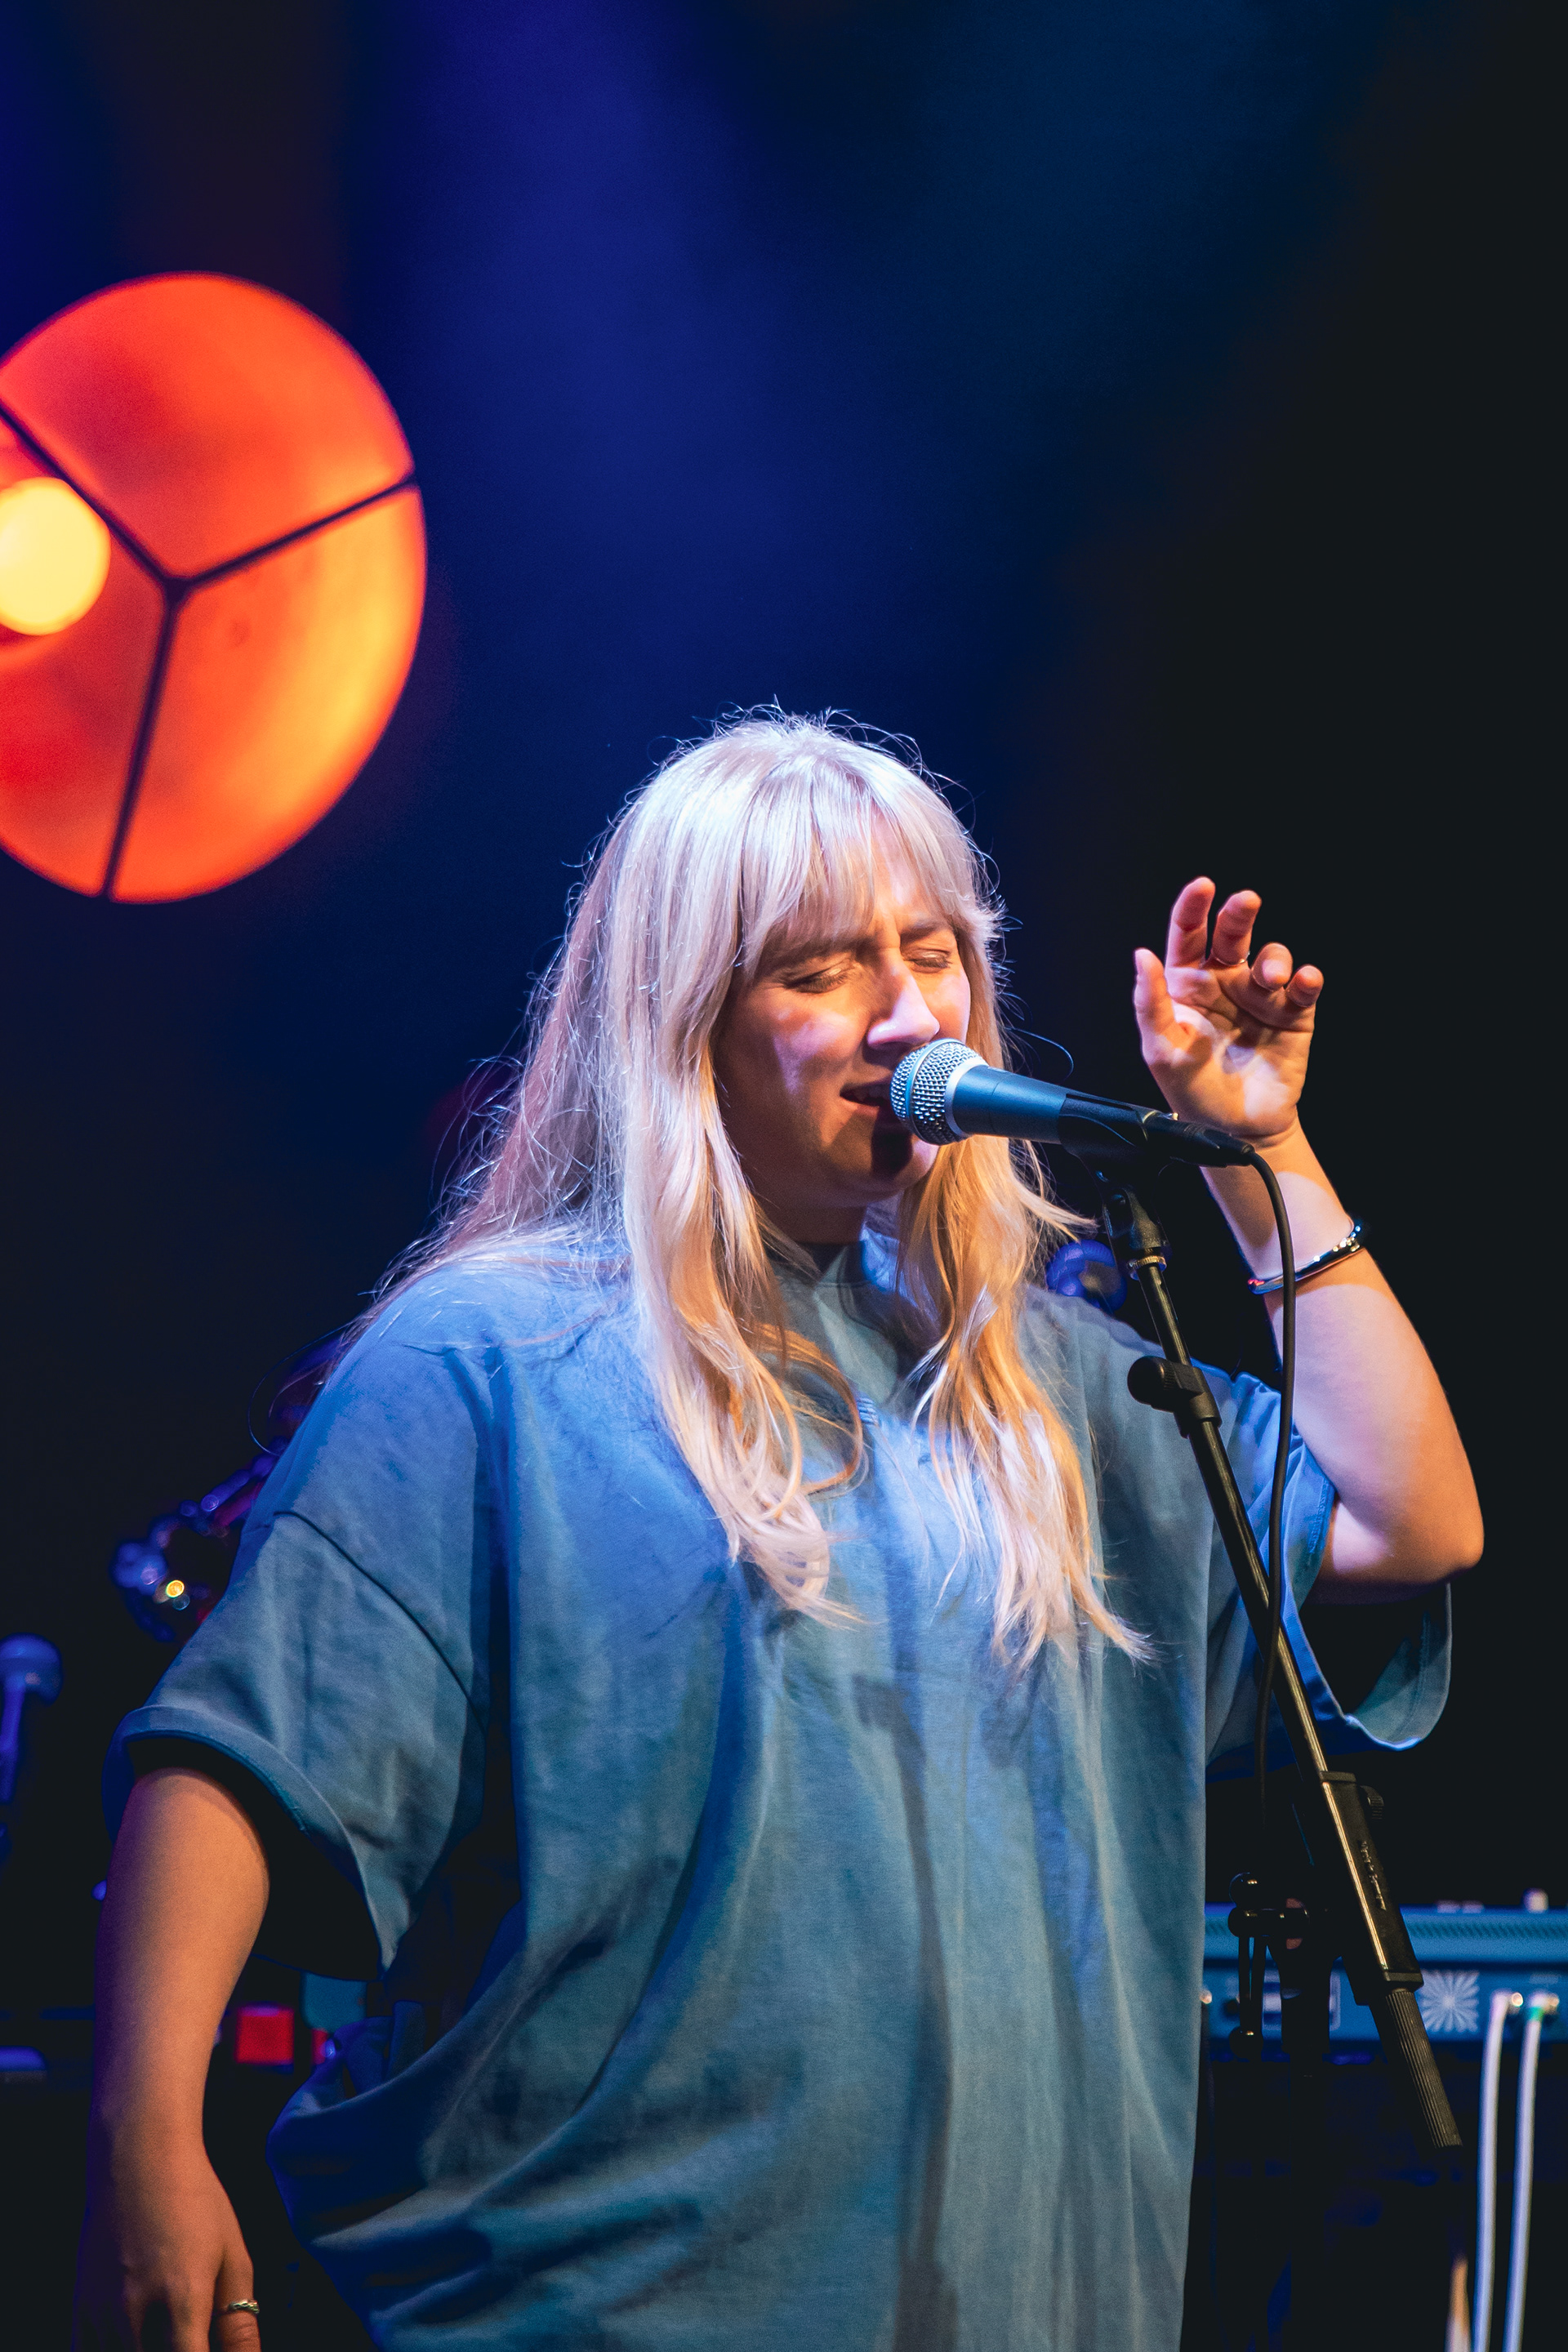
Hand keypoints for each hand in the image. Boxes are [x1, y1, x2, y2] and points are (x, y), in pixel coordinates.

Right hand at [74, 2128, 260, 2350]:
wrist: (138, 2158)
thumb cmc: (196, 2202)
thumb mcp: (232, 2255)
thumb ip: (239, 2323)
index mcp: (184, 2300)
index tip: (207, 2349)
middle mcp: (137, 2313)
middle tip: (192, 2336)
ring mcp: (102, 2313)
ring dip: (147, 2351)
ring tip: (168, 2327)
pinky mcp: (80, 2309)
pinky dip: (114, 2351)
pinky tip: (137, 2337)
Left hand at [1133, 877, 1322, 1146]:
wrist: (1236, 1129)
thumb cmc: (1192, 1090)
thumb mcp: (1161, 1050)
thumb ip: (1150, 1002)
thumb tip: (1141, 954)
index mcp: (1188, 984)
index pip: (1189, 935)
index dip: (1194, 907)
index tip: (1203, 886)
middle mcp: (1225, 983)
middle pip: (1234, 934)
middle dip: (1240, 913)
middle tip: (1246, 901)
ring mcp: (1260, 997)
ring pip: (1272, 956)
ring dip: (1274, 958)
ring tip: (1272, 978)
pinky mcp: (1293, 1015)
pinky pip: (1304, 987)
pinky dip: (1306, 978)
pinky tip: (1301, 982)